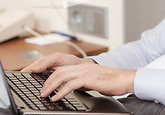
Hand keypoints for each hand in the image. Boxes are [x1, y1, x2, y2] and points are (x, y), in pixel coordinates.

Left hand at [21, 52, 135, 100]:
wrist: (124, 79)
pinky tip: (56, 97)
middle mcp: (81, 66)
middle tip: (40, 91)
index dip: (49, 74)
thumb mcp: (92, 81)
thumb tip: (70, 88)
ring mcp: (84, 71)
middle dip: (46, 81)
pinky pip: (70, 85)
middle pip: (57, 71)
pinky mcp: (88, 78)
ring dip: (50, 86)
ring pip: (61, 76)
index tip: (41, 82)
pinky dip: (60, 91)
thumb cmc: (110, 82)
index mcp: (81, 66)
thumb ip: (81, 82)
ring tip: (44, 94)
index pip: (60, 68)